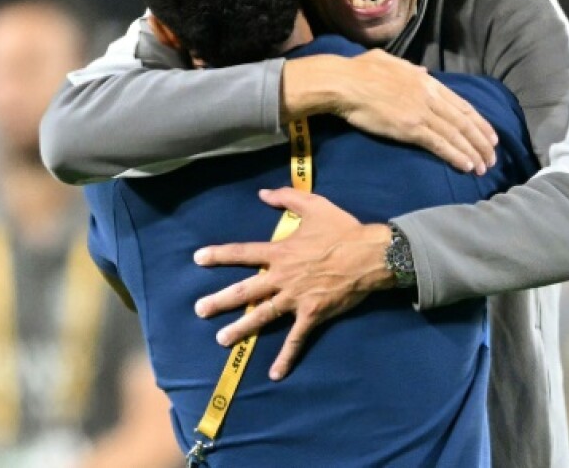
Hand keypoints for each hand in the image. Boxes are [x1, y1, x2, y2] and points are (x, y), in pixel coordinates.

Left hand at [192, 187, 394, 379]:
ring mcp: (296, 298)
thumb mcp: (314, 206)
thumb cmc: (342, 230)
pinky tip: (274, 374)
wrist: (370, 255)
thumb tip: (262, 194)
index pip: (243, 253)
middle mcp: (282, 277)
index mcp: (280, 252)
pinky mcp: (312, 315)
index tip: (198, 259)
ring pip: (263, 316)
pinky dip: (285, 357)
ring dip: (241, 329)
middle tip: (199, 310)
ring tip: (221, 339)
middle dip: (220, 301)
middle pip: (245, 291)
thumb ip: (286, 198)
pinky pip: (296, 339)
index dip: (219, 255)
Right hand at [284, 50, 497, 173]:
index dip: (479, 121)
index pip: (461, 104)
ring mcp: (421, 112)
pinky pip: (439, 144)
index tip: (490, 134)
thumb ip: (411, 68)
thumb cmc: (360, 70)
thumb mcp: (391, 61)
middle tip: (493, 156)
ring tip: (484, 167)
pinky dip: (455, 155)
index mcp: (426, 81)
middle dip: (481, 140)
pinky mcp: (410, 127)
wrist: (345, 82)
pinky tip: (466, 166)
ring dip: (473, 152)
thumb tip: (423, 71)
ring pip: (456, 134)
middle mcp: (430, 96)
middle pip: (464, 121)